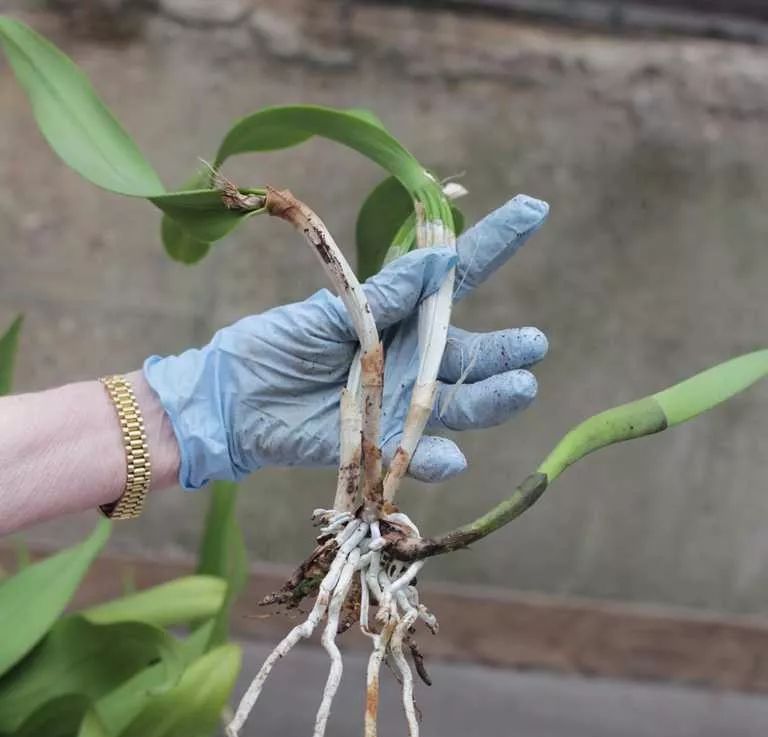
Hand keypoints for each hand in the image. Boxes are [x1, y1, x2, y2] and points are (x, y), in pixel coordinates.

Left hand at [144, 195, 549, 488]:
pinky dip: (434, 457)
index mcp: (400, 317)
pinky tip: (453, 456)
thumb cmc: (278, 344)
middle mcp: (411, 361)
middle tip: (533, 345)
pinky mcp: (380, 447)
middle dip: (505, 352)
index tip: (534, 211)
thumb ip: (387, 295)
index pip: (458, 279)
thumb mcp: (329, 311)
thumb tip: (440, 260)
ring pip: (457, 405)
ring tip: (521, 389)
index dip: (496, 244)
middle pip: (470, 355)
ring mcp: (400, 405)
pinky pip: (416, 455)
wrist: (236, 401)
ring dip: (490, 400)